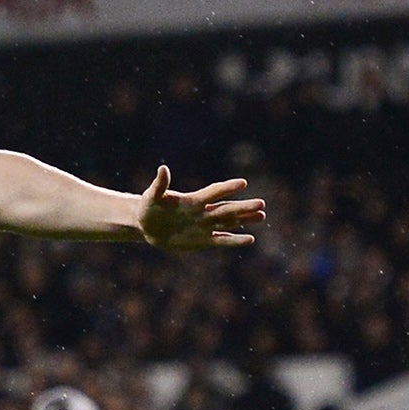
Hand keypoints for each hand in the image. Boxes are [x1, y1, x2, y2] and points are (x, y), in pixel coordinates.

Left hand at [136, 166, 265, 250]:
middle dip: (243, 207)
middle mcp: (203, 212)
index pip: (213, 192)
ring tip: (262, 216)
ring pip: (228, 222)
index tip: (243, 183)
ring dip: (245, 220)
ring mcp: (204, 226)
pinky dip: (234, 240)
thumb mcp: (151, 196)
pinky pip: (221, 240)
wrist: (146, 225)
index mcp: (193, 200)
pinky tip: (249, 239)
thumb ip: (160, 184)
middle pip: (226, 208)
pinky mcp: (202, 240)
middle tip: (261, 203)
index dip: (227, 188)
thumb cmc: (149, 207)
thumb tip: (163, 168)